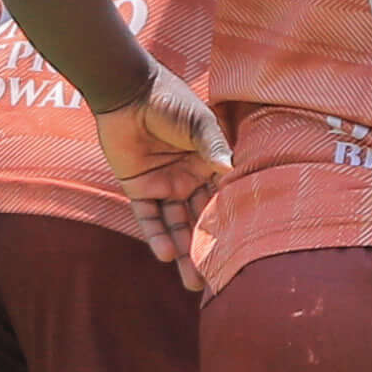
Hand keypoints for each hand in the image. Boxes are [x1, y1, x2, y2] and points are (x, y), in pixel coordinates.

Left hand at [91, 86, 229, 266]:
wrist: (128, 91)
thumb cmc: (169, 100)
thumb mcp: (198, 122)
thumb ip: (213, 146)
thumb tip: (232, 169)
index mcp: (208, 162)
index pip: (222, 197)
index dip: (231, 221)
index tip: (243, 248)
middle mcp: (189, 177)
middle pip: (200, 218)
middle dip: (208, 248)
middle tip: (217, 279)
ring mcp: (164, 184)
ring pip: (176, 225)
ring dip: (183, 251)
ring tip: (192, 281)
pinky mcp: (138, 187)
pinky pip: (148, 217)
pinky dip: (156, 236)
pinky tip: (165, 255)